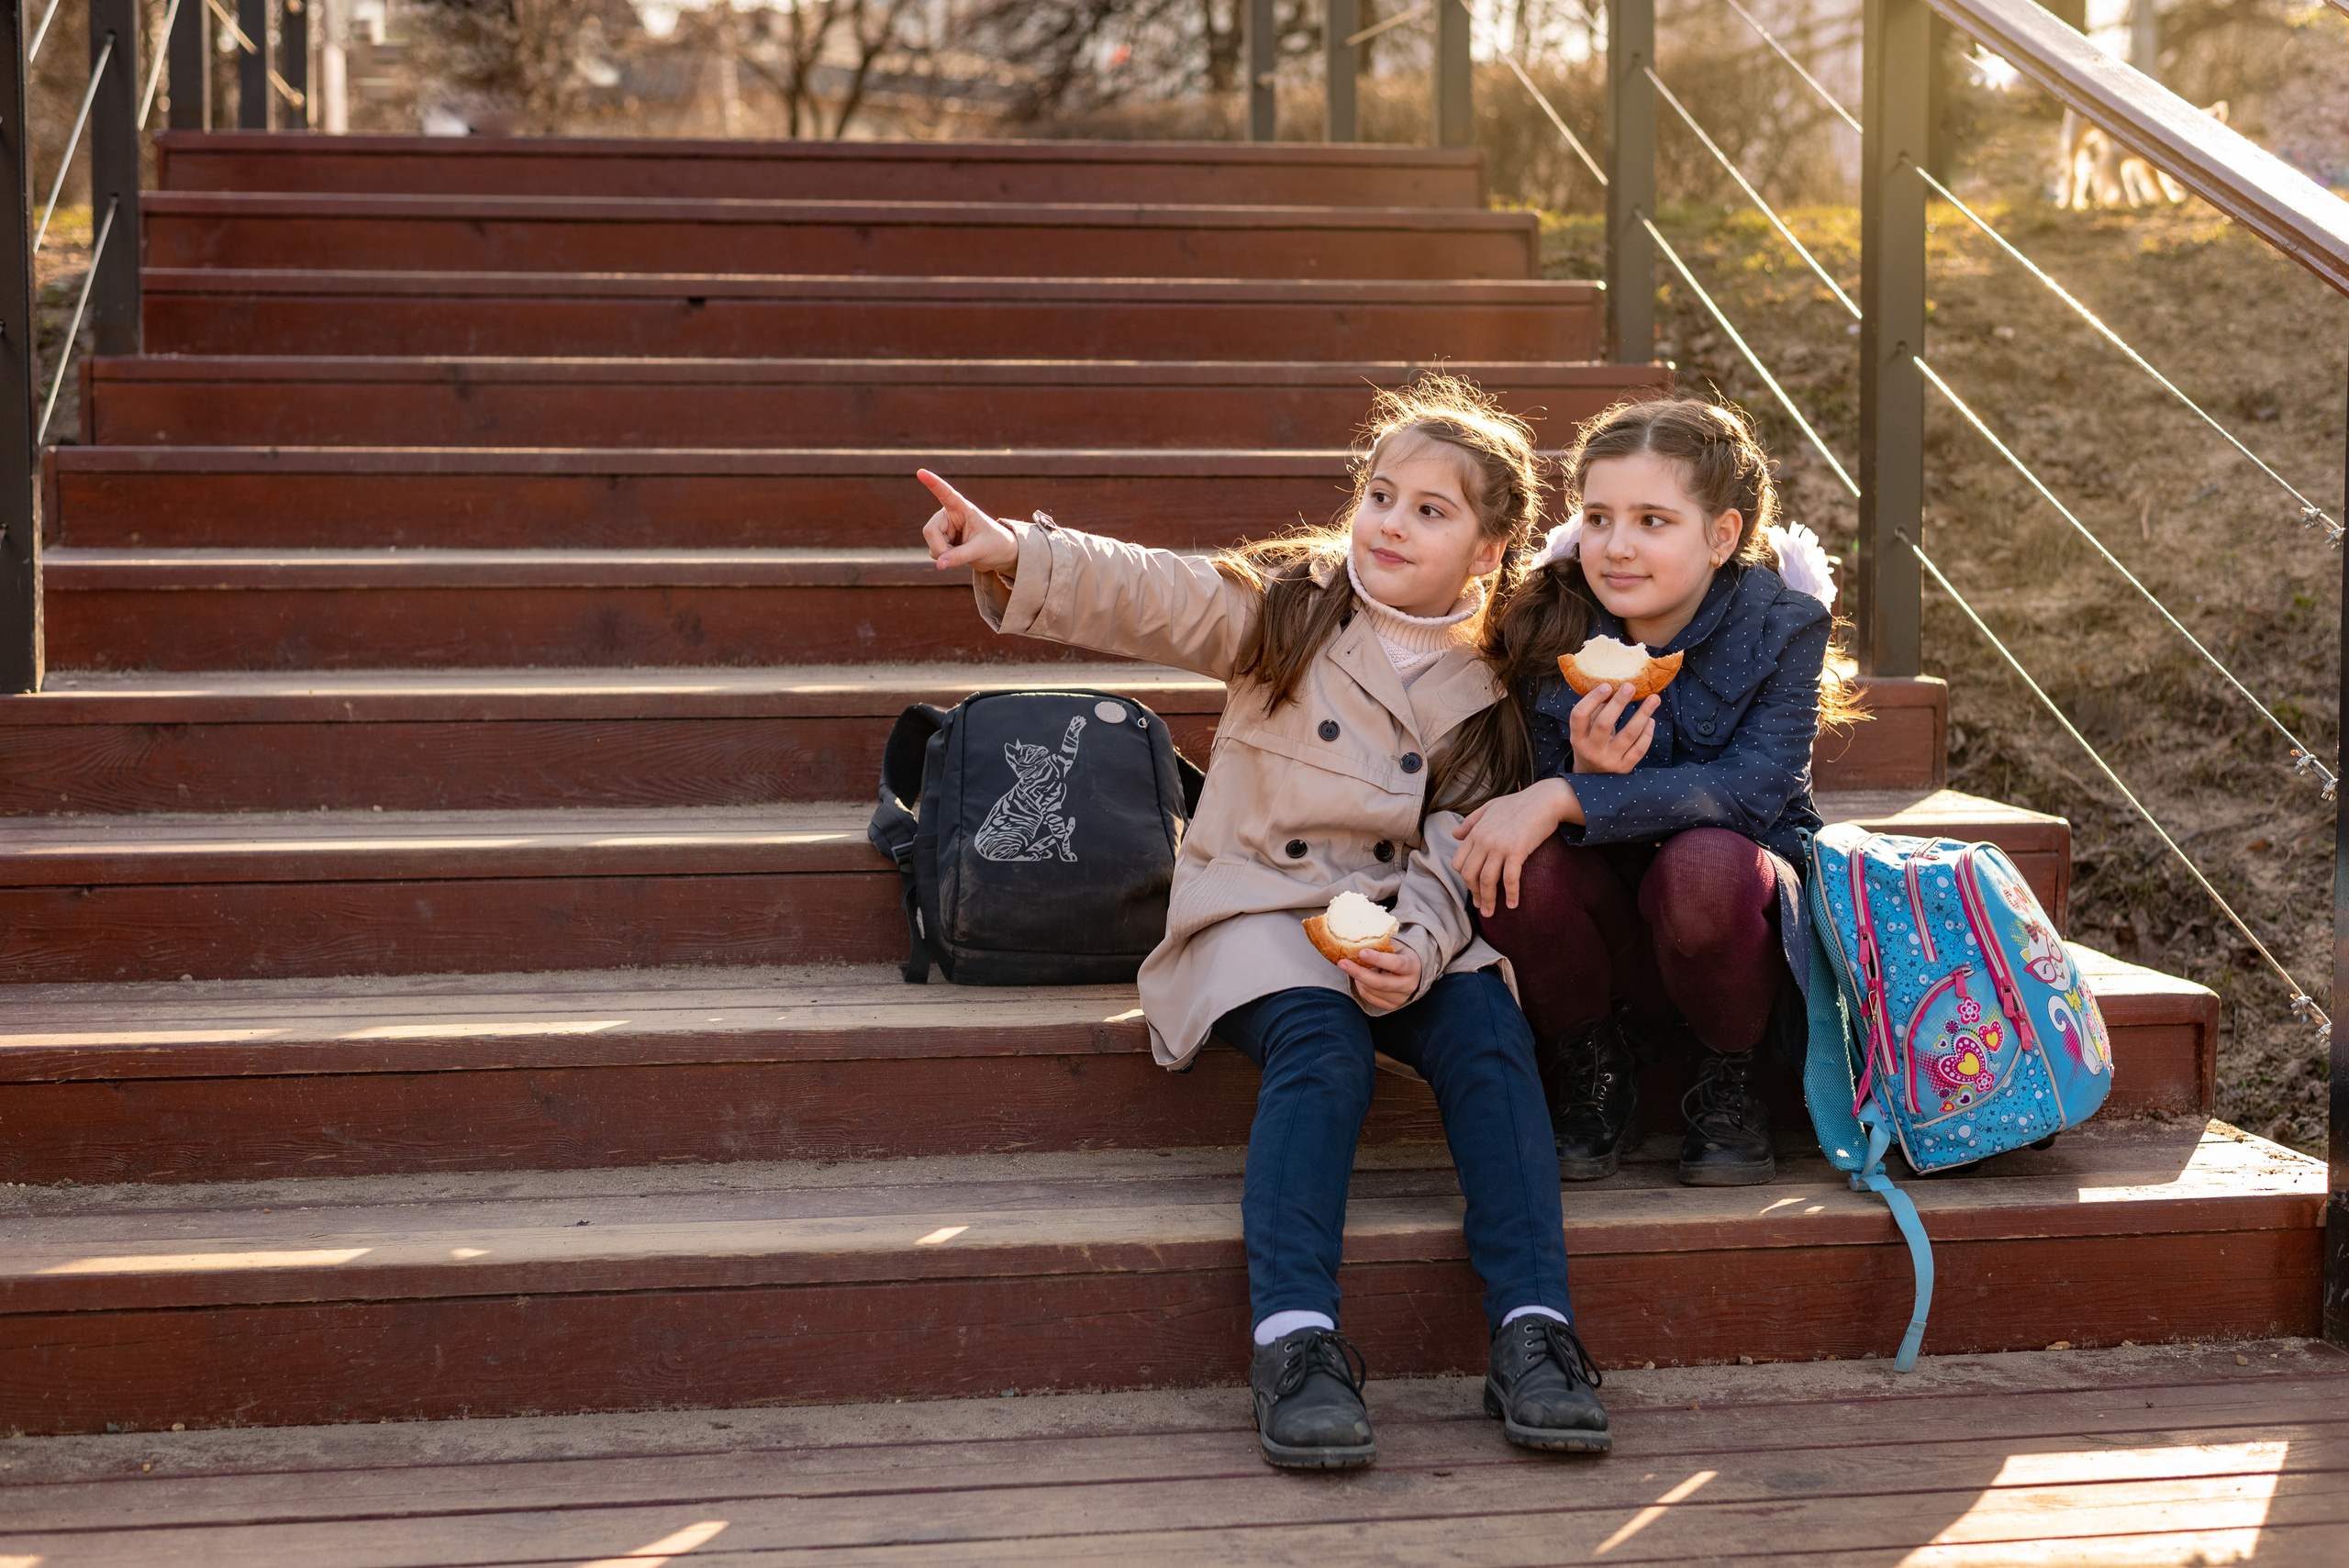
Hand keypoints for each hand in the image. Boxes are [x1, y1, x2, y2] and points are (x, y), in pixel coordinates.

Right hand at [918, 469, 1020, 574]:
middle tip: (955, 556)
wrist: (999, 554)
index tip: (921, 472)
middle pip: (930, 530)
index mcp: (962, 508)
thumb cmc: (994, 544)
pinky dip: (944, 558)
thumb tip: (939, 565)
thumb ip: (959, 557)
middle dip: (940, 547)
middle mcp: (949, 514)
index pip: (945, 493)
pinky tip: (957, 554)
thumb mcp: (980, 550)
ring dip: (944, 554)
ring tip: (963, 552)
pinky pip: (934, 551)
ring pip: (931, 543)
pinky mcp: (942, 540)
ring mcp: (944, 527)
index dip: (933, 483)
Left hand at [1338, 942, 1420, 1012]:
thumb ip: (1381, 945)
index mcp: (1412, 966)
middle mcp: (1408, 985)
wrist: (1413, 974)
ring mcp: (1400, 998)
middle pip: (1380, 983)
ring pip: (1371, 991)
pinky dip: (1361, 986)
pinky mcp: (1391, 1006)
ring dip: (1358, 978)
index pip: (1395, 964)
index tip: (1361, 952)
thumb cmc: (1401, 955)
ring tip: (1355, 967)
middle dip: (1358, 973)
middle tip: (1342, 963)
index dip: (1378, 959)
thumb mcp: (1396, 946)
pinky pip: (1368, 997)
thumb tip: (1358, 941)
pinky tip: (1361, 977)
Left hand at [1452, 778, 1573, 915]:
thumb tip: (1455, 835)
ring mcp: (1499, 846)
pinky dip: (1511, 895)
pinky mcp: (1517, 851)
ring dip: (1488, 900)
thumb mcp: (1489, 807)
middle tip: (1482, 906)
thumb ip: (1471, 822)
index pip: (1459, 863)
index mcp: (1475, 832)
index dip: (1464, 879)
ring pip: (1487, 880)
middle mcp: (1483, 840)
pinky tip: (1513, 904)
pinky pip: (1510, 879)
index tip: (1473, 889)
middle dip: (1474, 894)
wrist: (1544, 800)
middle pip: (1470, 875)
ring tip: (1491, 912)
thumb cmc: (1519, 803)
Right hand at [1569, 683, 1660, 773]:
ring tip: (1654, 699)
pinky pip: (1639, 749)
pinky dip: (1647, 734)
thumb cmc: (1591, 745)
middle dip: (1619, 703)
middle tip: (1631, 686)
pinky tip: (1651, 721)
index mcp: (1577, 738)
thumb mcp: (1586, 730)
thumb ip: (1597, 710)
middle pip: (1604, 723)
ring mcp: (1609, 761)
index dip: (1592, 699)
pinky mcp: (1624, 768)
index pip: (1579, 716)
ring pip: (1628, 735)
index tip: (1607, 685)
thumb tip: (1615, 685)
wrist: (1593, 778)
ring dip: (1642, 714)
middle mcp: (1591, 750)